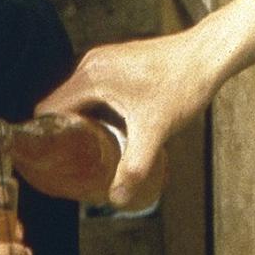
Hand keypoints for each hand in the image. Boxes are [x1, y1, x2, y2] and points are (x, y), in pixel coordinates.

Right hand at [38, 0, 254, 208]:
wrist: (208, 55)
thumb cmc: (182, 86)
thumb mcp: (155, 131)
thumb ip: (133, 167)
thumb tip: (116, 199)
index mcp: (91, 77)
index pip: (48, 109)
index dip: (46, 136)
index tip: (50, 161)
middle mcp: (92, 63)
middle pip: (61, 104)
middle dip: (64, 133)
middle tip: (71, 163)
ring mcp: (105, 59)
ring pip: (79, 96)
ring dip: (81, 121)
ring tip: (90, 151)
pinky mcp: (119, 61)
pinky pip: (94, 88)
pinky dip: (96, 108)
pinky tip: (112, 129)